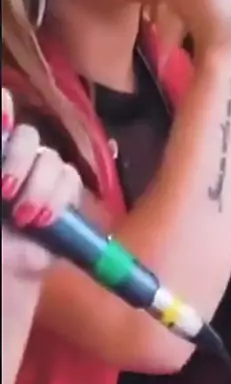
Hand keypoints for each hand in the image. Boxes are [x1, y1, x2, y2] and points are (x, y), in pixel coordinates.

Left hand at [2, 87, 82, 236]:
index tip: (3, 117)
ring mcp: (39, 176)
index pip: (3, 112)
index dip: (4, 109)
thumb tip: (3, 111)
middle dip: (18, 159)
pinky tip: (44, 221)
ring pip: (51, 158)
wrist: (0, 274)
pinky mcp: (64, 197)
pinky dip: (58, 199)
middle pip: (26, 133)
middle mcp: (13, 160)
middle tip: (5, 191)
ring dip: (38, 188)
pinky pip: (71, 181)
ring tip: (25, 219)